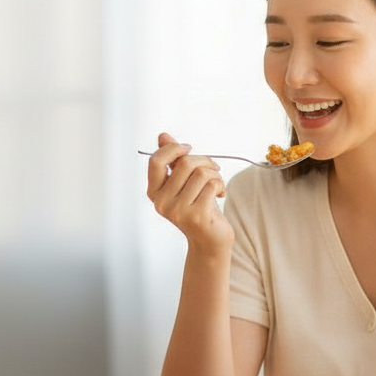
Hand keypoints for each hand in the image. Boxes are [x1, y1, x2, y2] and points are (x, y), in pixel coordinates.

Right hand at [144, 132, 232, 250]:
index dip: (174, 148)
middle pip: (184, 163)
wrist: (209, 240)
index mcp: (154, 192)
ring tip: (217, 184)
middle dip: (204, 161)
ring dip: (215, 174)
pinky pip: (212, 185)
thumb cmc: (197, 206)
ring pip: (201, 173)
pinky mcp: (196, 216)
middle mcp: (162, 202)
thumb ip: (172, 160)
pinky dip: (221, 185)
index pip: (156, 161)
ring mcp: (178, 211)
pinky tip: (220, 194)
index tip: (188, 149)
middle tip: (214, 168)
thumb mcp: (183, 182)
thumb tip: (163, 135)